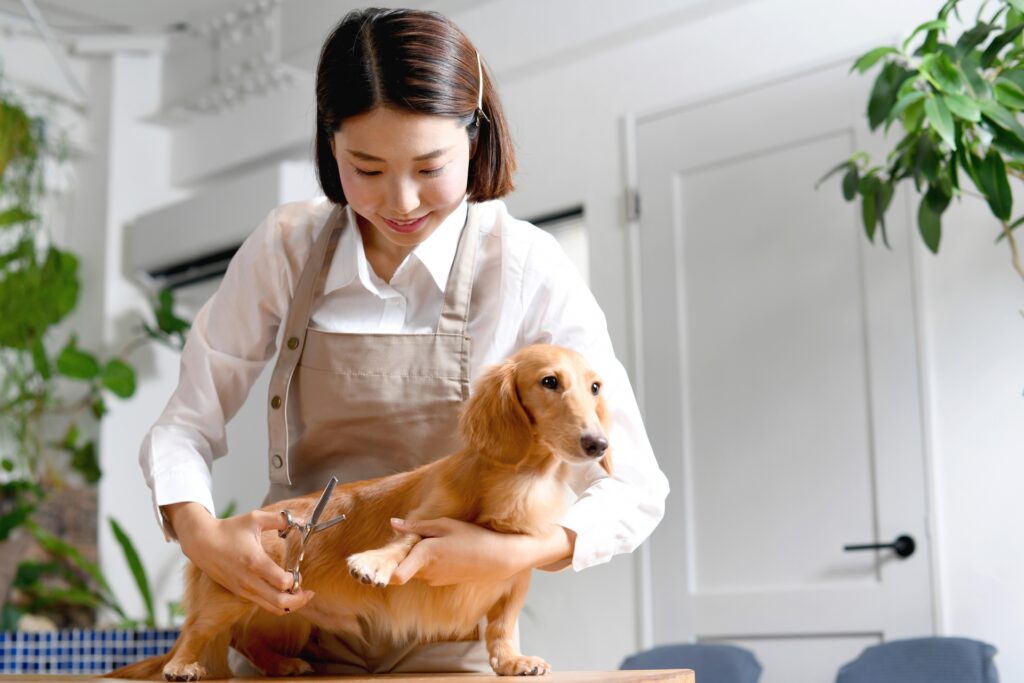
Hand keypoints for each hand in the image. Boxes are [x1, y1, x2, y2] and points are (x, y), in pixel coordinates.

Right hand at [161, 502, 314, 614]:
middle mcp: (249, 580)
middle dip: (298, 600)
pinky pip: (262, 604)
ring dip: (289, 605)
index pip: (281, 583)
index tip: (297, 571)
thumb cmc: (228, 530)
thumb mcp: (254, 519)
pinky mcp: (240, 593)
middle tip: (307, 592)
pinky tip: (282, 592)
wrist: (201, 542)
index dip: (295, 580)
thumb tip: (301, 520)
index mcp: (254, 562)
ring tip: (299, 594)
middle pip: (279, 603)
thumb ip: (279, 519)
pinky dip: (276, 603)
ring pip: (271, 608)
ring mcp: (243, 589)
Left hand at [388, 518, 575, 585]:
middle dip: (403, 553)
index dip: (385, 572)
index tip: (377, 569)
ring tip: (435, 541)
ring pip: (414, 567)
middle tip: (412, 537)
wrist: (498, 559)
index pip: (397, 573)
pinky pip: (426, 571)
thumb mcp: (446, 525)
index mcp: (426, 554)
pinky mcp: (441, 582)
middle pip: (402, 564)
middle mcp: (427, 571)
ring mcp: (434, 579)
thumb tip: (394, 524)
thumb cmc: (473, 537)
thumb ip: (418, 525)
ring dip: (416, 557)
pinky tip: (445, 551)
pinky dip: (428, 562)